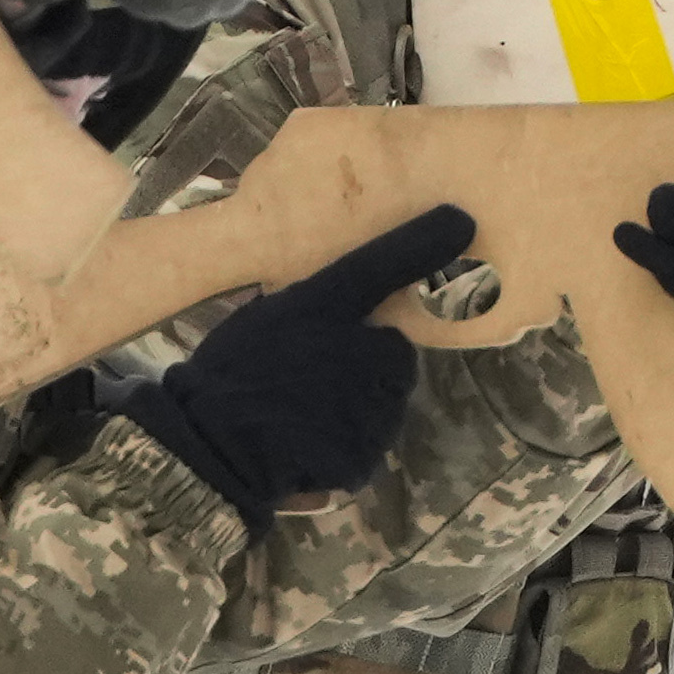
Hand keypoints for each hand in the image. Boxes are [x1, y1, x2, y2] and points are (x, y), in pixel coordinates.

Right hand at [114, 206, 478, 518]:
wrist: (212, 440)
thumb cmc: (229, 371)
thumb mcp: (265, 317)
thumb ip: (313, 306)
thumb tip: (349, 307)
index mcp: (328, 306)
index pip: (385, 264)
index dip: (424, 243)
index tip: (461, 222)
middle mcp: (362, 345)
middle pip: (393, 354)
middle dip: (369, 365)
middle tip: (318, 378)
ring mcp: (370, 401)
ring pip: (385, 402)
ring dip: (359, 409)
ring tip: (306, 414)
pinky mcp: (367, 447)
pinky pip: (366, 445)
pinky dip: (344, 451)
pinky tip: (308, 445)